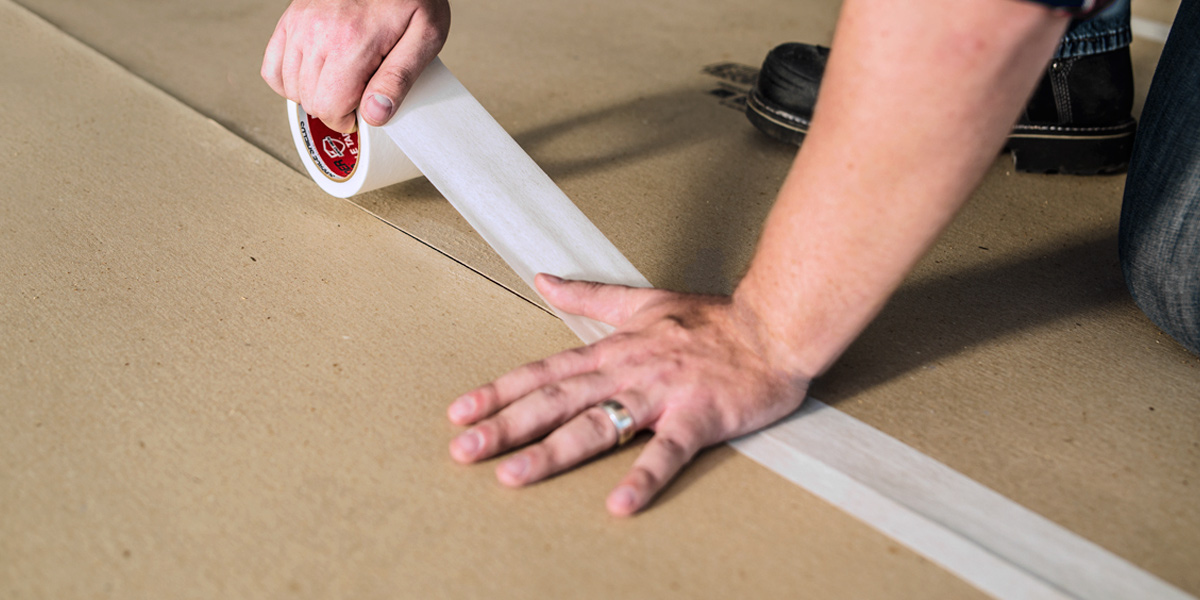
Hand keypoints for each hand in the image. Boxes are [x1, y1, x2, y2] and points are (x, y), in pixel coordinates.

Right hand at [261, 0, 450, 131]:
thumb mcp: (426, 36)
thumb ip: (399, 79)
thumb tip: (374, 115)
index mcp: (352, 42)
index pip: (329, 107)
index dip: (348, 119)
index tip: (362, 112)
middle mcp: (319, 31)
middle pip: (309, 100)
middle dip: (333, 108)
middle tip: (356, 97)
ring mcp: (300, 23)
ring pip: (289, 86)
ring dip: (313, 95)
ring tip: (340, 84)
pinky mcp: (291, 18)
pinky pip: (272, 65)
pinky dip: (288, 80)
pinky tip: (313, 78)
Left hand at [447, 274, 810, 515]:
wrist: (775, 326)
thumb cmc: (713, 318)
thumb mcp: (644, 300)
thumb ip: (591, 295)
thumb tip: (544, 278)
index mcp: (613, 349)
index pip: (545, 372)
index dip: (501, 392)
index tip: (460, 412)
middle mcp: (627, 370)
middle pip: (556, 401)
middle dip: (507, 425)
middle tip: (464, 450)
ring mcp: (661, 395)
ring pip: (598, 424)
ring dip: (553, 451)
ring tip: (513, 476)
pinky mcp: (698, 418)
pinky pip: (666, 452)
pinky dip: (643, 477)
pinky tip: (618, 504)